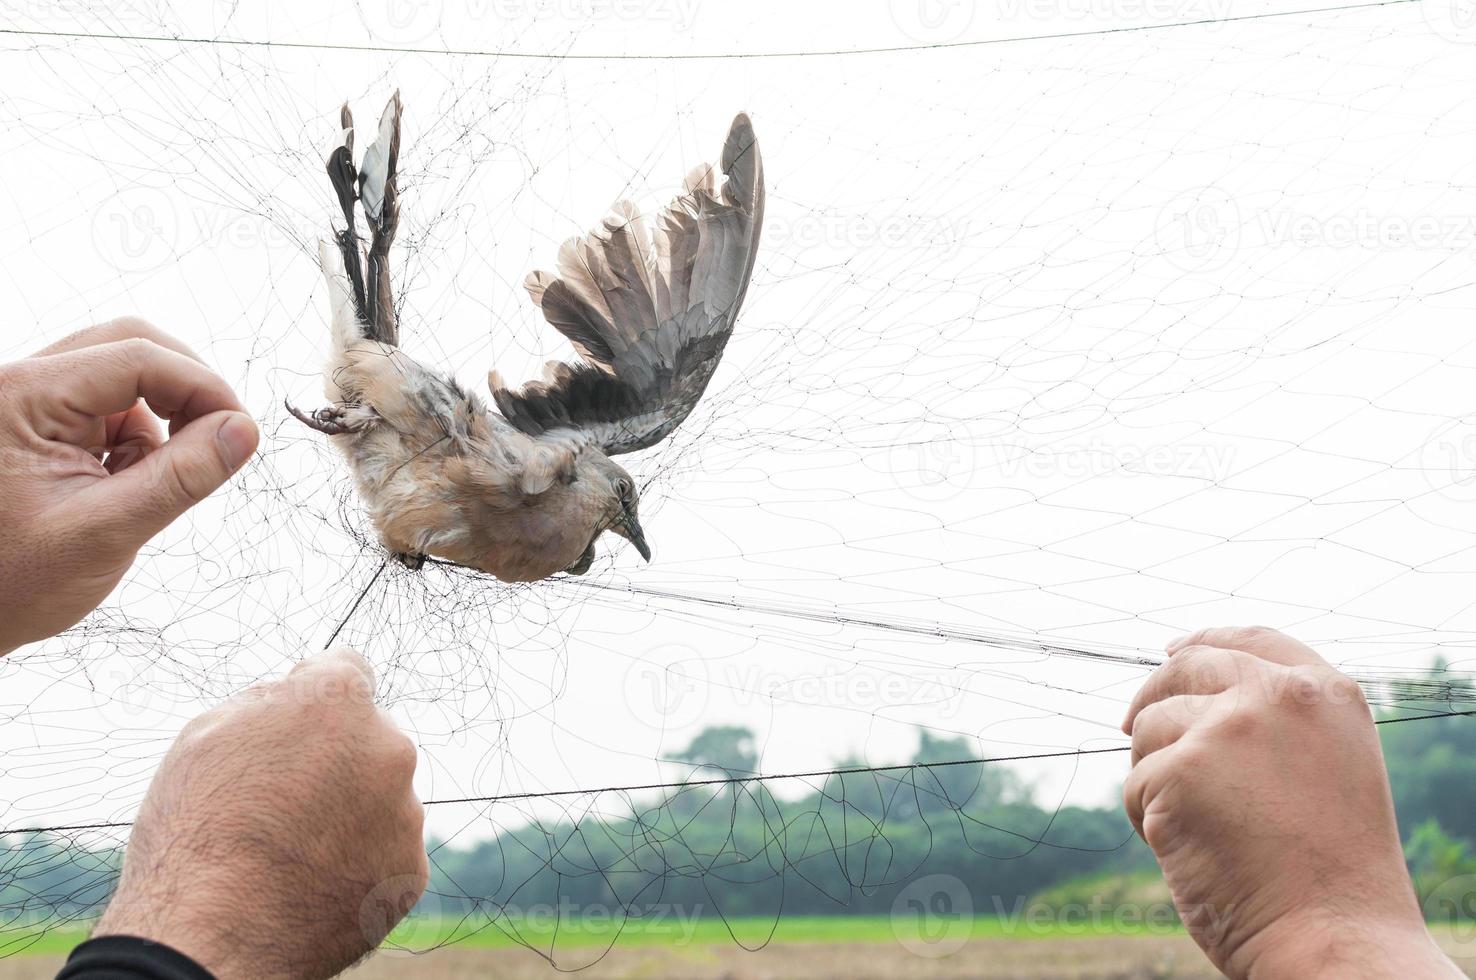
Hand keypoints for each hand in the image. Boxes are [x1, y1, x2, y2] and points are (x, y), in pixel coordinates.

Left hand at [0, 317, 257, 654]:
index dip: (202, 387)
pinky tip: (126, 488)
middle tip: (219, 439)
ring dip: (162, 421)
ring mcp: (31, 405)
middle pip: (130, 347)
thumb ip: (182, 477)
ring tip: (151, 484)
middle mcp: (21, 386)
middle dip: (185, 390)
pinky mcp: (43, 426)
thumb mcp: (106, 532)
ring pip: (124, 377)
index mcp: (22, 397)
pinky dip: (140, 442)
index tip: (243, 432)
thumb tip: (244, 431)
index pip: (137, 357)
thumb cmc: (11, 582)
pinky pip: (110, 409)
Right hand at [95, 648, 427, 978]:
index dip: (317, 695)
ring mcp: (405, 814)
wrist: (210, 938)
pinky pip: (385, 854)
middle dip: (335, 759)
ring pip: (380, 799)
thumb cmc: (195, 831)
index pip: (347, 669)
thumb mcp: (207, 734)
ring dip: (349, 815)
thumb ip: (272, 701)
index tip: (300, 721)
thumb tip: (301, 689)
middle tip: (280, 804)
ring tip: (287, 854)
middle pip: (368, 739)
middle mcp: (388, 748)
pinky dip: (357, 865)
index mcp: (339, 701)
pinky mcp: (410, 872)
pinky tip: (309, 885)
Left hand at [1122, 626, 1459, 977]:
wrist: (1335, 937)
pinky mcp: (1179, 770)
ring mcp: (1226, 729)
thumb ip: (1281, 722)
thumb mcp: (1332, 767)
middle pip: (1186, 668)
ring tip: (1197, 825)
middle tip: (1129, 725)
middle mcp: (1278, 697)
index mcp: (1326, 694)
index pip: (1252, 640)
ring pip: (1151, 728)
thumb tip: (1195, 693)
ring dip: (1154, 772)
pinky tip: (1186, 849)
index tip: (1172, 649)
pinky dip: (1147, 817)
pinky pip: (1136, 783)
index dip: (1205, 640)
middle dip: (1153, 694)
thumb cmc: (1333, 872)